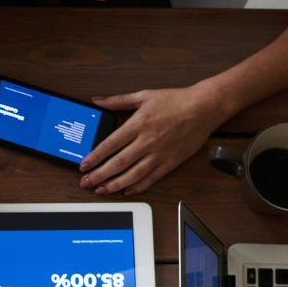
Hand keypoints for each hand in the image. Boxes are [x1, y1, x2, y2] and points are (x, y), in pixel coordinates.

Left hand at [80, 85, 227, 194]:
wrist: (205, 107)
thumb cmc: (176, 100)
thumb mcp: (144, 96)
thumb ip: (118, 101)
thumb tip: (98, 101)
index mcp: (139, 124)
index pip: (110, 144)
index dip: (95, 157)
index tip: (83, 165)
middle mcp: (148, 141)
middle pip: (118, 163)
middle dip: (99, 175)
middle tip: (86, 183)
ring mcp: (160, 153)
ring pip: (133, 174)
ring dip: (115, 184)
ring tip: (101, 190)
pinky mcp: (171, 162)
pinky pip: (152, 178)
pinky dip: (138, 186)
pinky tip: (126, 190)